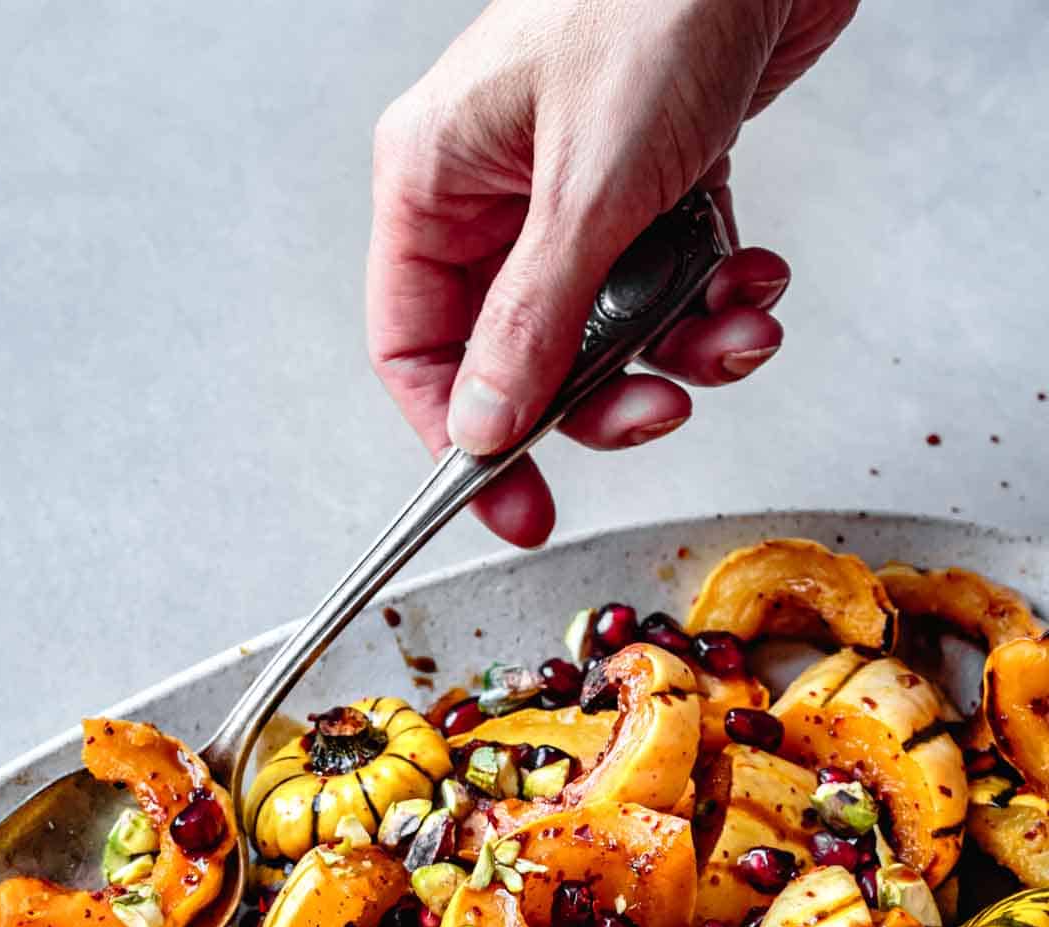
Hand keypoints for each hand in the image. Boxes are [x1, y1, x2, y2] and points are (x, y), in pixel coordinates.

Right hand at [368, 0, 858, 545]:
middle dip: (602, 395)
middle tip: (657, 411)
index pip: (415, 349)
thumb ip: (534, 321)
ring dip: (683, 349)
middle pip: (523, 357)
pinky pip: (672, 284)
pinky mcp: (654, 183)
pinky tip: (756, 276)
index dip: (461, 440)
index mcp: (436, 181)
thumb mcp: (589, 186)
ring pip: (610, 331)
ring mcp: (577, 191)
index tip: (514, 501)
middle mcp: (498, 192)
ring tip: (739, 331)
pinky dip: (720, 297)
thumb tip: (484, 430)